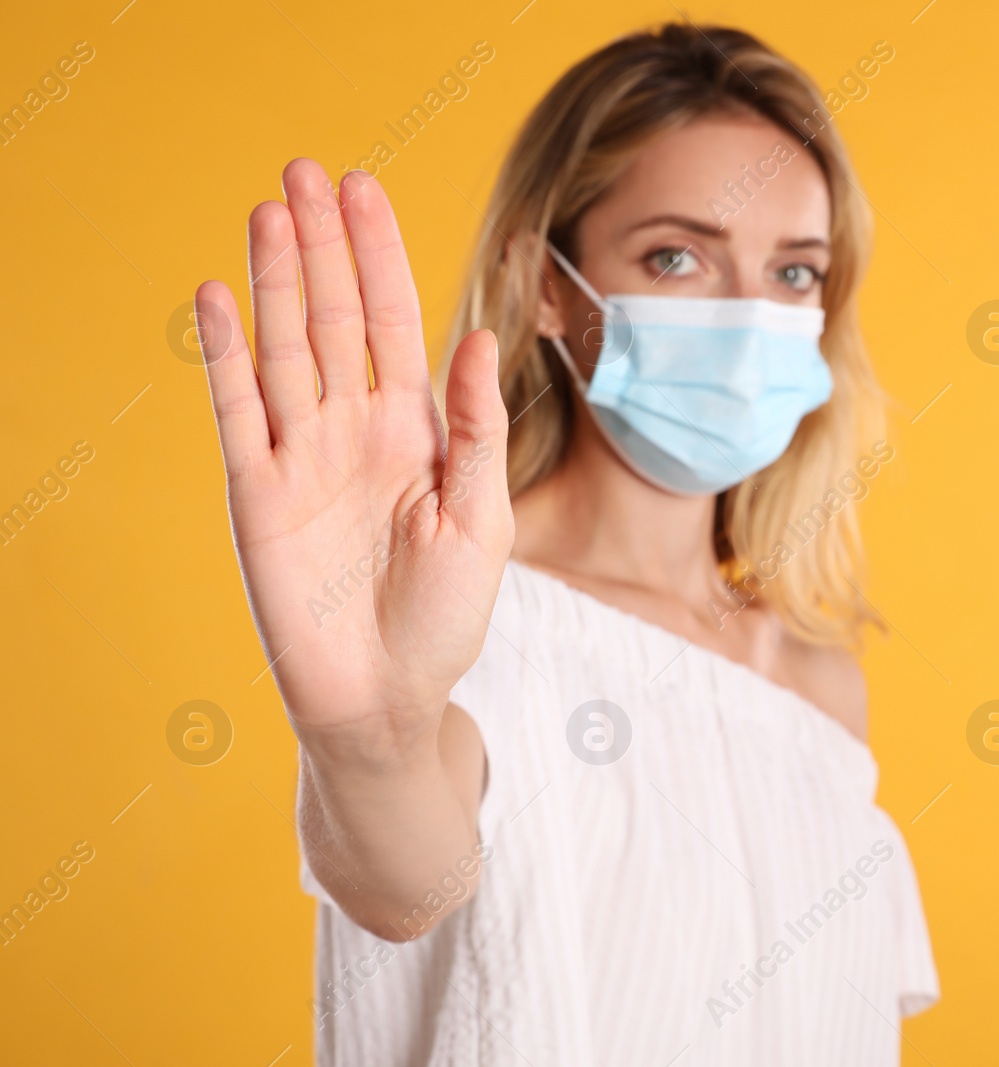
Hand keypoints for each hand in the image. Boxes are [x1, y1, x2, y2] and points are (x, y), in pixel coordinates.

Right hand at [195, 159, 512, 752]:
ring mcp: (301, 456)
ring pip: (285, 348)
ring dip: (277, 279)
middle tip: (306, 169)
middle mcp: (353, 429)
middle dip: (323, 245)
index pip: (391, 321)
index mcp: (413, 429)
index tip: (362, 189)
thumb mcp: (483, 517)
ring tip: (270, 209)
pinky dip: (228, 355)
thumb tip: (480, 337)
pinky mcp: (258, 494)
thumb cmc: (445, 616)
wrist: (387, 696)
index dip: (377, 256)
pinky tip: (221, 295)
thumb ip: (477, 428)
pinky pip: (239, 411)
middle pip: (333, 317)